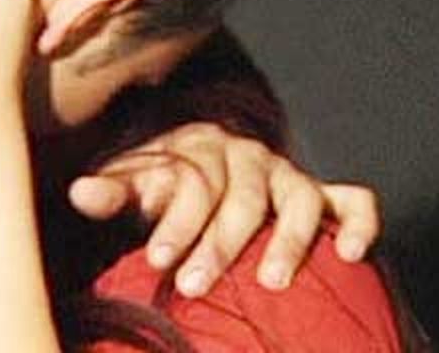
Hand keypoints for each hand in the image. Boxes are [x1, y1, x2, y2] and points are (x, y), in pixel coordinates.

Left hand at [69, 122, 379, 296]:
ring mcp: (289, 175)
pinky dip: (360, 223)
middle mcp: (249, 158)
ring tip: (270, 282)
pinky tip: (351, 255)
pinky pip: (354, 201)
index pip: (193, 185)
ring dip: (288, 240)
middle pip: (242, 199)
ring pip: (300, 199)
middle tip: (195, 286)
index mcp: (201, 152)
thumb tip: (78, 192)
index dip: (175, 223)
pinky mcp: (323, 194)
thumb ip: (112, 192)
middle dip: (218, 245)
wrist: (208, 166)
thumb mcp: (136, 187)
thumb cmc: (169, 186)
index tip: (155, 260)